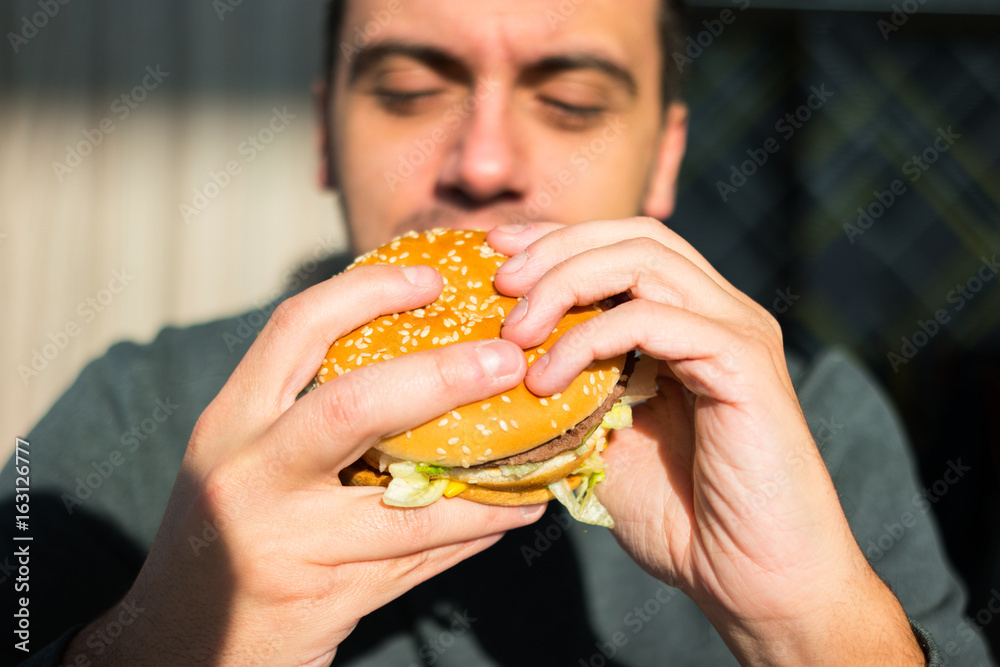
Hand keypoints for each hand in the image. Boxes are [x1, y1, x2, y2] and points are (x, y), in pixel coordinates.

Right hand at [63, 264, 544, 665]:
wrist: (181, 646)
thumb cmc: (223, 538)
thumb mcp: (244, 463)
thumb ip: (305, 414)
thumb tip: (419, 364)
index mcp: (231, 422)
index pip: (297, 328)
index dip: (370, 291)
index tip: (433, 279)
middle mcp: (247, 473)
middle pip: (354, 403)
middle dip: (443, 374)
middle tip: (508, 359)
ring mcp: (282, 541)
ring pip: (409, 503)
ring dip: (488, 478)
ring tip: (544, 454)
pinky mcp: (321, 598)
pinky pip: (417, 559)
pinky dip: (472, 532)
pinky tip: (512, 514)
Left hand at [489, 219, 922, 665]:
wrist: (755, 582)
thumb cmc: (684, 520)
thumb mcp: (603, 447)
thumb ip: (566, 400)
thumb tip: (495, 375)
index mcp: (690, 322)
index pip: (622, 245)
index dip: (555, 239)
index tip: (493, 252)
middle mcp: (718, 313)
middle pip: (633, 235)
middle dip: (555, 247)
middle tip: (497, 282)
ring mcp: (735, 331)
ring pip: (645, 259)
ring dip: (565, 284)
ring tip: (515, 331)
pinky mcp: (743, 361)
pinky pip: (654, 319)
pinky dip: (590, 338)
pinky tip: (548, 379)